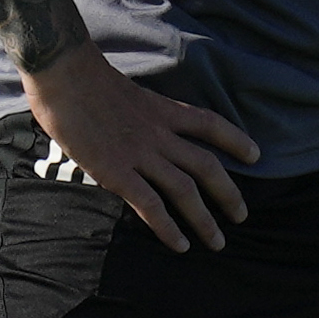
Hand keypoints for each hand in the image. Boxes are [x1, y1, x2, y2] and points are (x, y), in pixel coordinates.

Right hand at [17, 45, 258, 252]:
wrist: (62, 72)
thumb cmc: (82, 76)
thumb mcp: (125, 90)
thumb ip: (138, 111)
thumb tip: (134, 124)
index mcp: (161, 109)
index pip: (210, 123)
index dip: (235, 140)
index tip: (255, 155)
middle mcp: (159, 133)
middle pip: (206, 165)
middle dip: (228, 193)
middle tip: (241, 215)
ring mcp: (139, 153)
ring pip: (186, 190)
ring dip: (205, 220)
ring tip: (218, 242)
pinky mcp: (116, 172)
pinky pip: (150, 205)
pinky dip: (169, 228)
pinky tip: (180, 245)